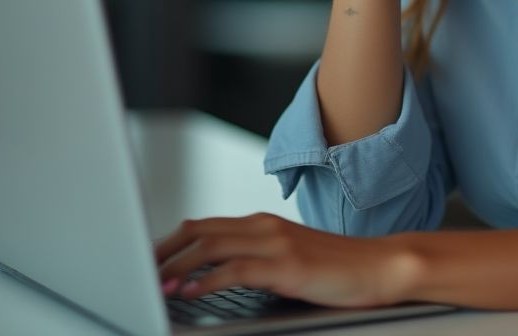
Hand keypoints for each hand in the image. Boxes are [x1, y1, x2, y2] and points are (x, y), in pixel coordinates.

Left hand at [155, 213, 412, 307]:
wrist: (379, 266)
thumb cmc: (336, 268)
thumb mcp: (289, 259)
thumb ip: (256, 260)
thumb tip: (216, 276)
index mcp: (263, 225)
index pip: (204, 225)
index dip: (170, 241)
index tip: (147, 261)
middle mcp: (265, 227)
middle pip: (199, 230)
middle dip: (163, 251)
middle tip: (138, 271)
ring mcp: (276, 244)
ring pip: (212, 246)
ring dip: (177, 265)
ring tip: (155, 283)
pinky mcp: (287, 266)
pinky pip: (236, 270)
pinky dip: (206, 281)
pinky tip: (190, 293)